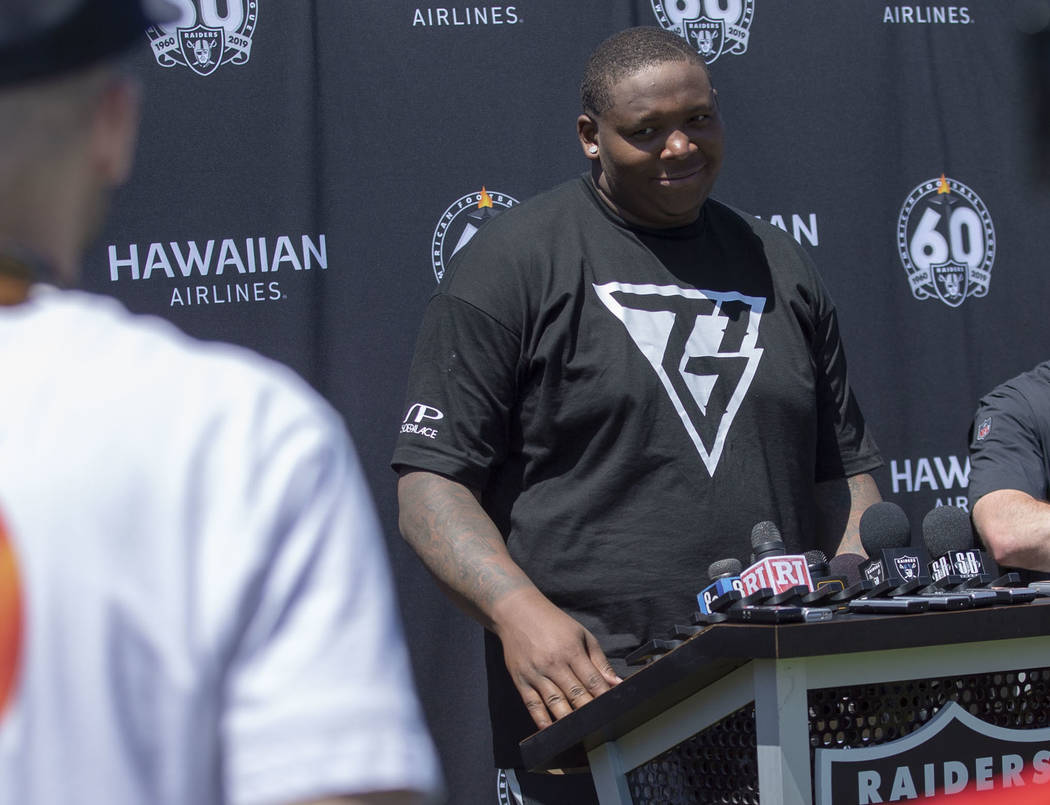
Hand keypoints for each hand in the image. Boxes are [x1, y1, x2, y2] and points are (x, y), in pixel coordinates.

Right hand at [491, 587, 621, 729]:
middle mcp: (553, 663)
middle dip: (589, 711)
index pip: (592, 681)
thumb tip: (616, 682)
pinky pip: (532, 704)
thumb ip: (599, 660)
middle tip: (601, 725)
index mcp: (571, 650)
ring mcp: (536, 673)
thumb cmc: (553, 623)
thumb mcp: (581, 634)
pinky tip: (551, 730)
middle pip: (576, 694)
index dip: (604, 697)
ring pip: (555, 702)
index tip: (614, 709)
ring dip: (569, 720)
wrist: (517, 612)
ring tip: (581, 732)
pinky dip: (541, 719)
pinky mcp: (521, 680)